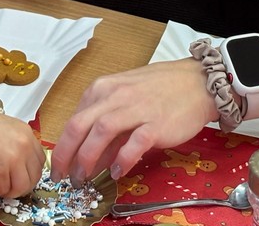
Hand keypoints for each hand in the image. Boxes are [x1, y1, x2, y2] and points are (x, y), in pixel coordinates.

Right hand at [0, 100, 45, 196]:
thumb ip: (16, 144)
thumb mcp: (5, 129)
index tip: (20, 177)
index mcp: (27, 134)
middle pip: (34, 177)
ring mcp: (13, 158)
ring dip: (8, 191)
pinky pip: (2, 190)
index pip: (41, 162)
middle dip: (21, 186)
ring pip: (21, 187)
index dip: (30, 173)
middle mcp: (24, 146)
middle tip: (7, 186)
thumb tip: (20, 166)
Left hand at [49, 59, 216, 183]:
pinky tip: (117, 172)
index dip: (62, 145)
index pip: (73, 117)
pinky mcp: (156, 123)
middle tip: (62, 176)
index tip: (59, 164)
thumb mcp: (125, 97)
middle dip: (64, 155)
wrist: (198, 82)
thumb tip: (90, 155)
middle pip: (79, 125)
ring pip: (100, 132)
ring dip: (87, 158)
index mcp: (104, 88)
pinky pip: (133, 143)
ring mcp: (136, 108)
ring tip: (85, 178)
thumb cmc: (162, 89)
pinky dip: (122, 160)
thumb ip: (106, 122)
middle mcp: (116, 95)